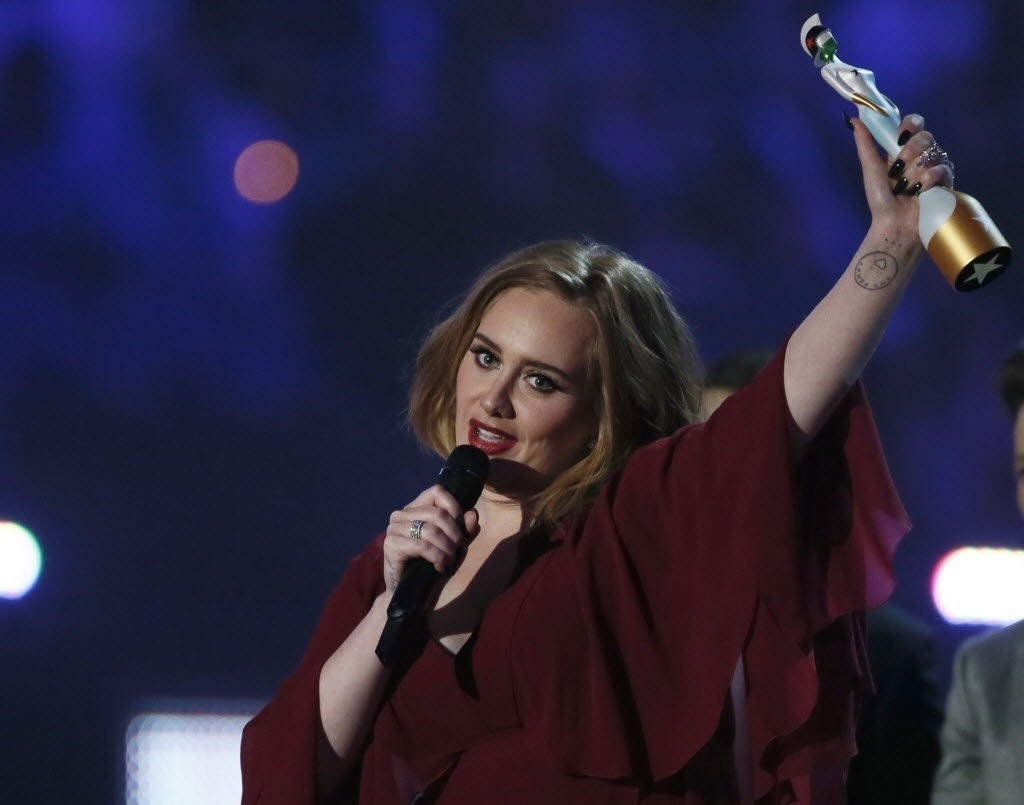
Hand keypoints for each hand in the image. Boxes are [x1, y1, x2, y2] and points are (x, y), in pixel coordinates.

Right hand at [381, 485, 479, 592]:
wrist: (413, 594)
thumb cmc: (431, 567)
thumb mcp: (453, 546)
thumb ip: (464, 530)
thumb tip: (472, 514)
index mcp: (415, 508)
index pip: (437, 492)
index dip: (454, 507)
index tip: (461, 528)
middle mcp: (401, 515)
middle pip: (438, 513)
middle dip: (454, 534)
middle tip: (456, 550)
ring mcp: (394, 528)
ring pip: (431, 530)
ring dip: (447, 548)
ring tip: (449, 561)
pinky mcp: (390, 544)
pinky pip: (422, 545)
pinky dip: (437, 556)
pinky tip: (440, 567)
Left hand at [852, 113, 954, 231]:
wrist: (893, 224)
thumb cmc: (881, 199)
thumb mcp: (871, 169)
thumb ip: (865, 144)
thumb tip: (852, 119)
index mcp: (903, 149)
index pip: (915, 123)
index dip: (911, 125)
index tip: (900, 136)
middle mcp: (922, 155)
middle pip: (925, 137)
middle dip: (908, 154)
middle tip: (897, 171)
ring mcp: (935, 166)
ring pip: (932, 154)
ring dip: (913, 173)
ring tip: (905, 188)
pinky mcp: (946, 181)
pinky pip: (941, 169)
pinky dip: (926, 181)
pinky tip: (919, 192)